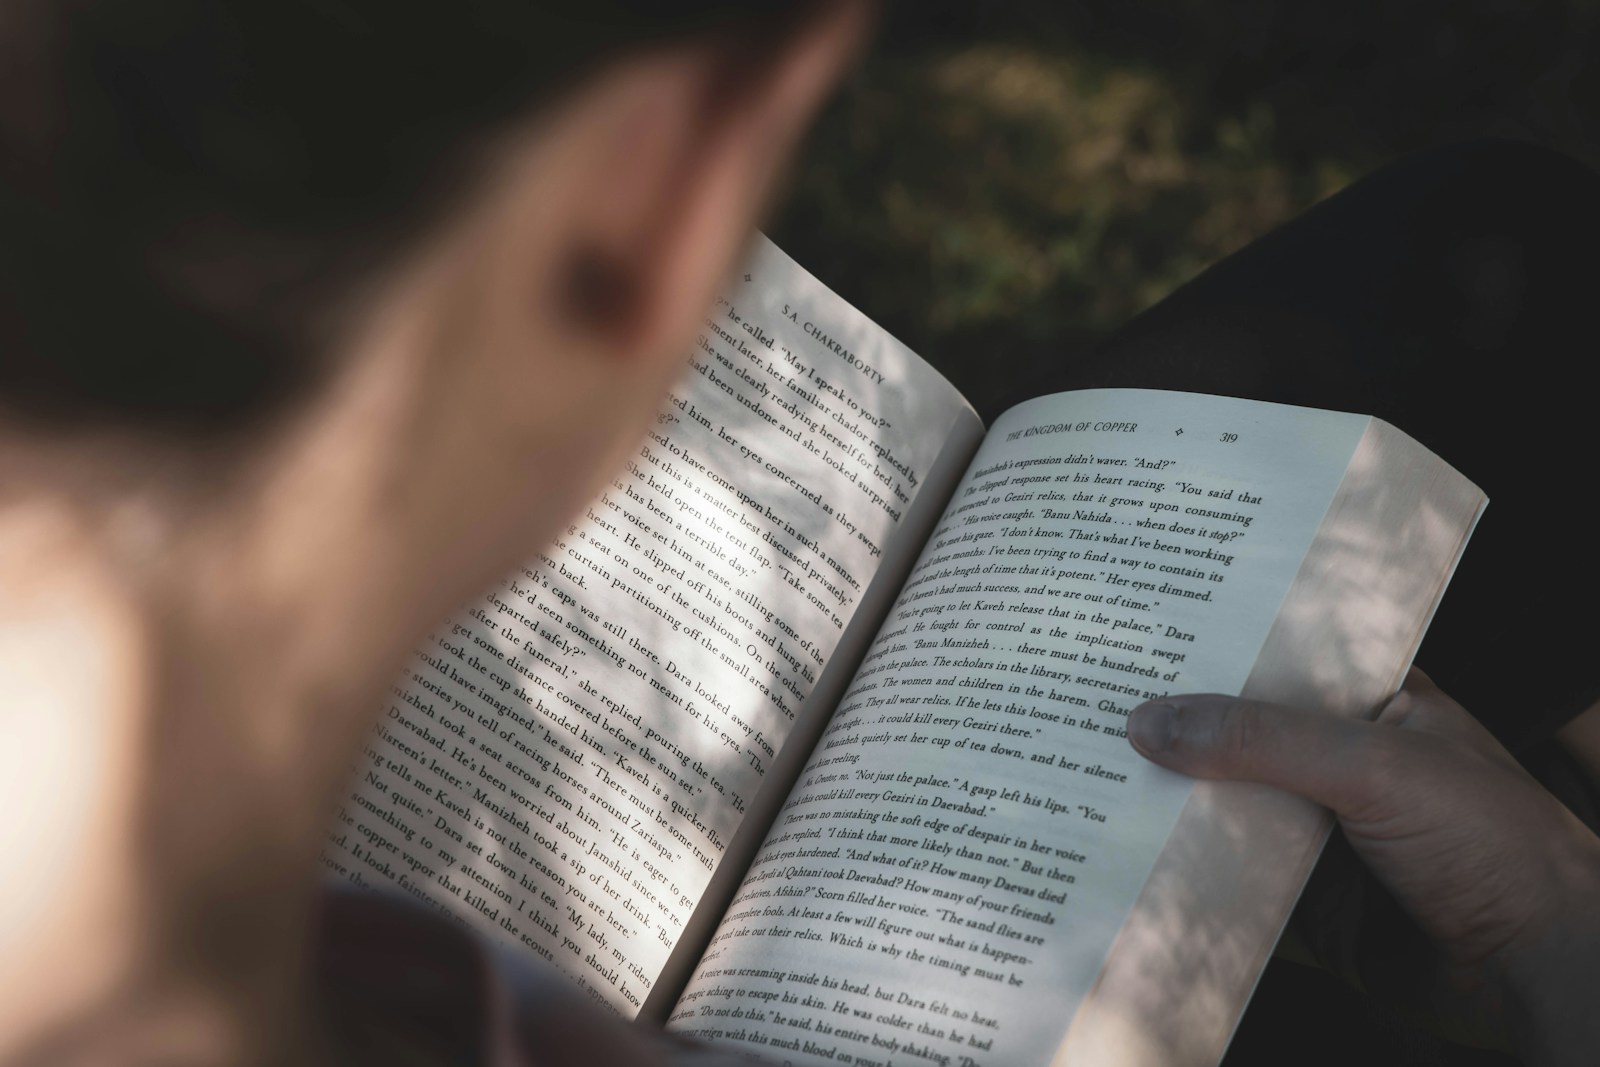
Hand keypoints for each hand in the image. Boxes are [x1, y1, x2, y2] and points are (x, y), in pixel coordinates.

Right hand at [1127, 670, 1599, 1066]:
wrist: (1536, 973)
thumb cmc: (1494, 847)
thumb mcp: (1376, 766)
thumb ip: (1264, 741)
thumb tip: (1154, 721)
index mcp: (1377, 706)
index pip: (1282, 662)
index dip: (1217, 650)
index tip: (1140, 635)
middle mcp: (1345, 765)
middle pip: (1242, 738)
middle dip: (1178, 729)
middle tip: (1094, 702)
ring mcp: (1324, 834)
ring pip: (1229, 808)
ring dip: (1173, 801)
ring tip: (1089, 770)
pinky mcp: (1307, 901)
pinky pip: (1232, 877)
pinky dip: (1187, 869)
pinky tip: (1131, 852)